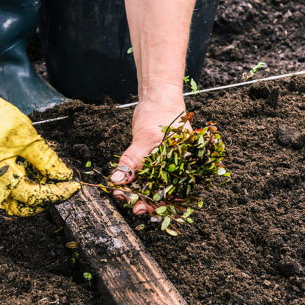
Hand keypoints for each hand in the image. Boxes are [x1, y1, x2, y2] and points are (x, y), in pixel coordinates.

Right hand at [0, 0, 77, 215]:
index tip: (73, 186)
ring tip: (50, 175)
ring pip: (15, 198)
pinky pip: (8, 187)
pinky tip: (36, 169)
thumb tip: (63, 176)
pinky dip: (25, 182)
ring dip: (35, 191)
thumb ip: (46, 159)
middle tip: (63, 184)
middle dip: (46, 198)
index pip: (34, 197)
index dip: (57, 193)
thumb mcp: (26, 136)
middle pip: (23, 205)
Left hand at [110, 92, 188, 213]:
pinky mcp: (156, 160)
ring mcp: (167, 165)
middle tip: (124, 201)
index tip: (138, 208)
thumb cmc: (161, 112)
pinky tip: (122, 184)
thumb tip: (118, 180)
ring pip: (152, 185)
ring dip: (136, 191)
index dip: (156, 205)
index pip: (173, 194)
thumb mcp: (146, 138)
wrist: (158, 96)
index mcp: (186, 166)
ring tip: (120, 194)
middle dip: (143, 199)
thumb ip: (132, 161)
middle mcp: (179, 168)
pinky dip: (134, 180)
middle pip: (162, 193)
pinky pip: (145, 175)